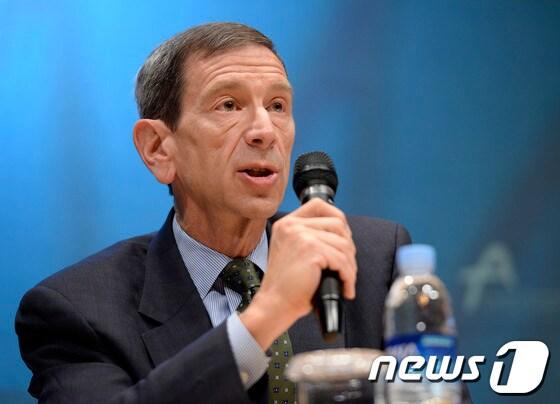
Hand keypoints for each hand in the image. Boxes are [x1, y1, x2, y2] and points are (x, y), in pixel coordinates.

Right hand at [239, 198, 356, 348]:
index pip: (318, 205)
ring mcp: (301, 236)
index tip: (344, 236)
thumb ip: (309, 237)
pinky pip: (342, 261)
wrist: (274, 305)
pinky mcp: (311, 251)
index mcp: (286, 224)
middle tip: (346, 266)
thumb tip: (342, 234)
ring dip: (350, 265)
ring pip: (343, 244)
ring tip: (346, 280)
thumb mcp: (292, 251)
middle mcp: (292, 226)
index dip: (337, 217)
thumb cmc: (286, 285)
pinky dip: (349, 276)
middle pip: (337, 223)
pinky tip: (345, 288)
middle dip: (348, 247)